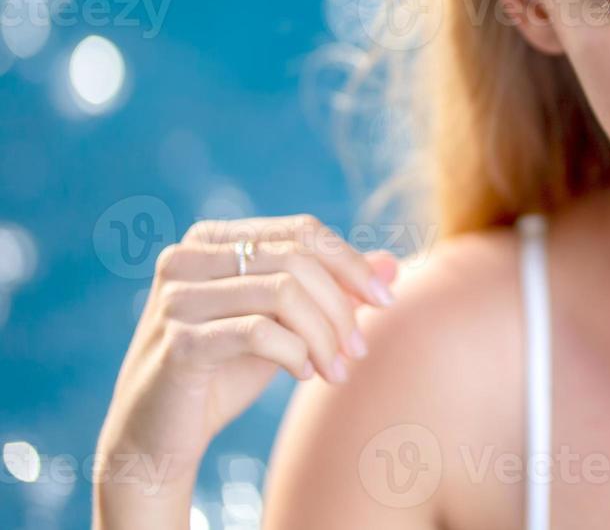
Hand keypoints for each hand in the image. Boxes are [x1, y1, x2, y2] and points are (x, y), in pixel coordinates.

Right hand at [95, 214, 397, 494]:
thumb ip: (332, 290)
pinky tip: (304, 374)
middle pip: (297, 259)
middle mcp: (188, 258)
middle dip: (341, 306)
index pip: (302, 230)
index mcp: (212, 239)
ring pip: (284, 293)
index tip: (385, 302)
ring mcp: (178, 298)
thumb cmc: (224, 371)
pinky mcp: (179, 341)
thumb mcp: (286, 323)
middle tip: (358, 349)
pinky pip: (260, 332)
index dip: (351, 263)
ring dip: (325, 335)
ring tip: (337, 369)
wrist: (157, 437)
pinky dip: (296, 353)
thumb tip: (393, 263)